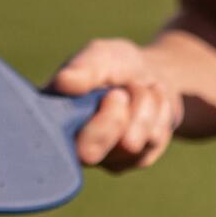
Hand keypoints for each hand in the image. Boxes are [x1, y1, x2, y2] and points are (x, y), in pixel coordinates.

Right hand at [47, 39, 181, 171]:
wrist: (153, 73)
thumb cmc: (117, 65)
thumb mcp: (101, 56)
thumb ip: (83, 68)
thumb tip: (62, 82)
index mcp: (56, 118)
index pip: (57, 141)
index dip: (90, 123)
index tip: (114, 94)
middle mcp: (74, 145)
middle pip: (88, 153)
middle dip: (116, 118)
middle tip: (123, 92)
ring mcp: (106, 157)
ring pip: (130, 144)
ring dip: (143, 107)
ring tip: (138, 89)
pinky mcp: (134, 160)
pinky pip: (152, 142)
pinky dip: (159, 114)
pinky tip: (152, 103)